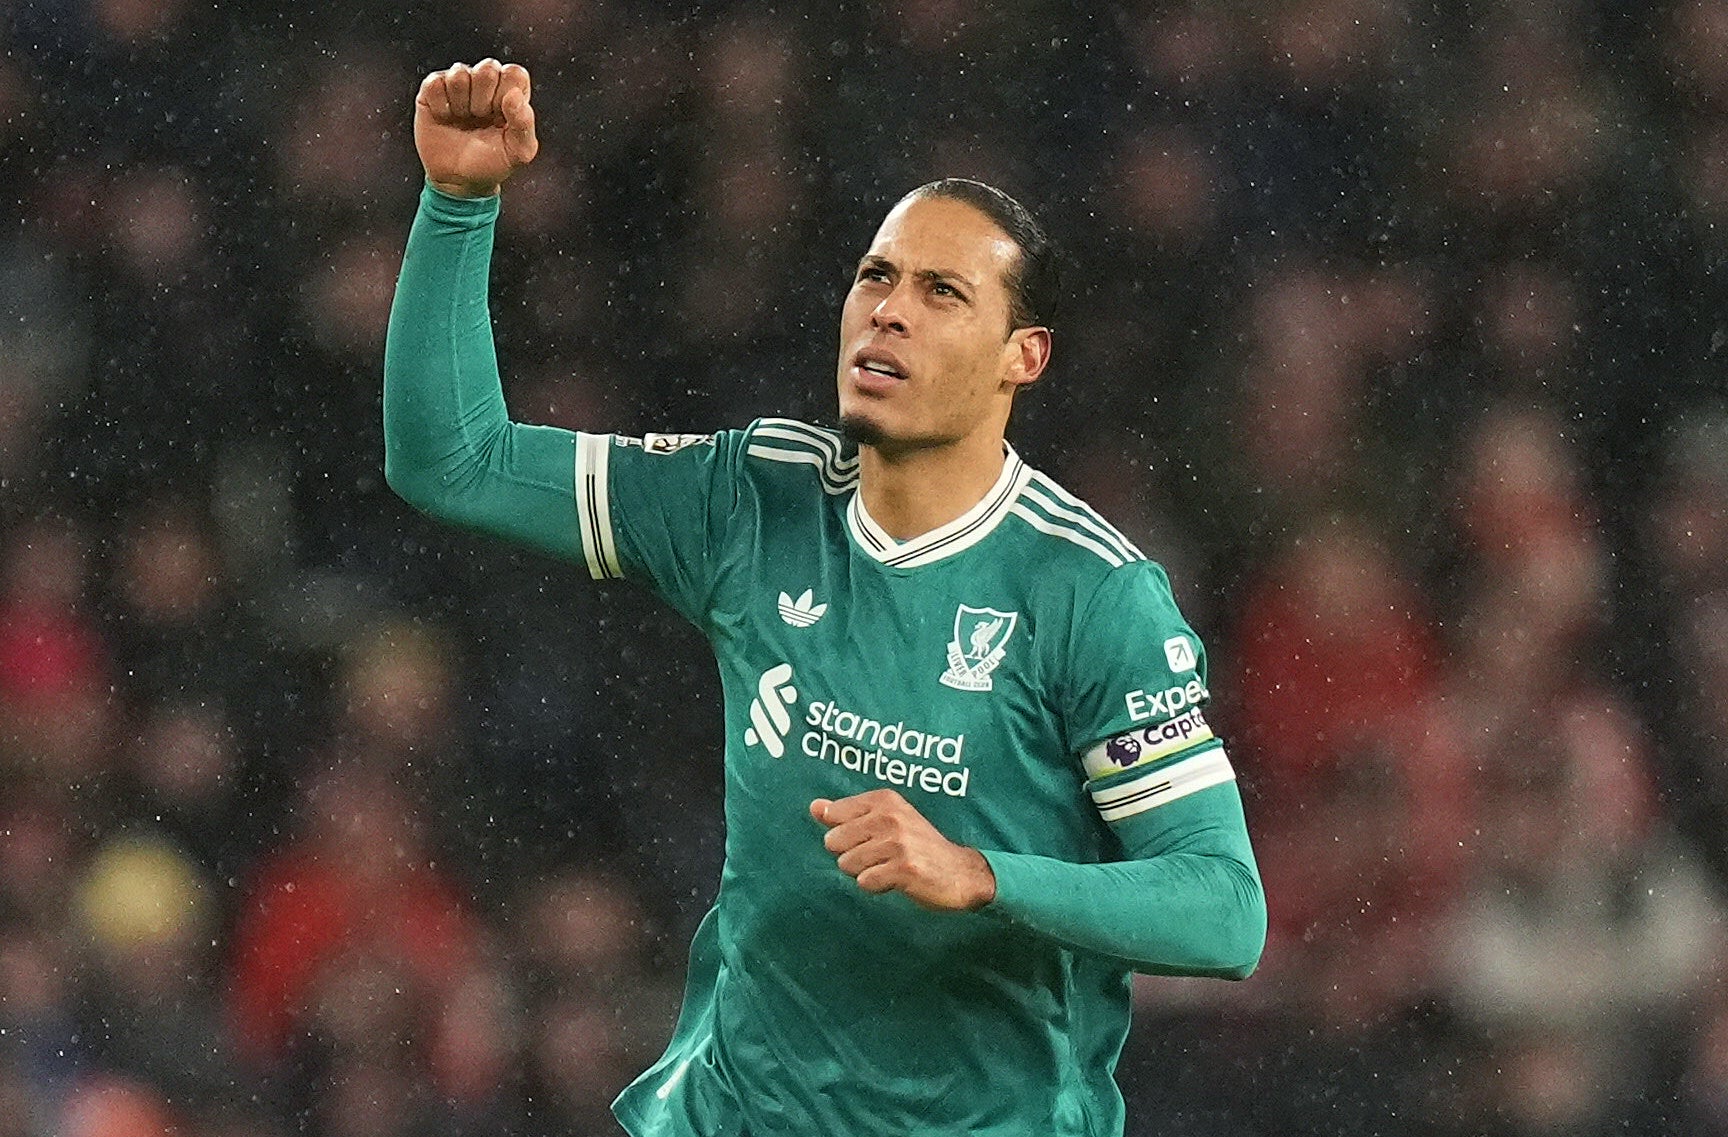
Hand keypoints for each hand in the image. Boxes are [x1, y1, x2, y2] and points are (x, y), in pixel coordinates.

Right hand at [413, 59, 538, 197]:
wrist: (459, 180)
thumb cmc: (493, 163)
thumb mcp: (518, 152)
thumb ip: (524, 124)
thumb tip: (514, 94)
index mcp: (511, 92)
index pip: (515, 73)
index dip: (507, 95)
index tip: (502, 118)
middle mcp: (486, 82)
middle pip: (488, 68)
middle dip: (484, 100)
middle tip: (481, 119)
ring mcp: (459, 83)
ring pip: (460, 73)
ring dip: (461, 103)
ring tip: (463, 120)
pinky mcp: (433, 88)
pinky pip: (435, 83)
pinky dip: (440, 105)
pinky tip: (445, 117)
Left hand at [810, 789, 996, 911]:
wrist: (961, 871)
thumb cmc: (918, 845)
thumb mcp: (886, 820)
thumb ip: (847, 813)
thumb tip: (814, 806)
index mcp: (884, 799)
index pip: (834, 814)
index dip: (844, 834)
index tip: (868, 837)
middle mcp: (890, 816)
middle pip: (835, 842)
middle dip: (851, 855)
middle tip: (880, 856)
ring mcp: (897, 842)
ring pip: (847, 864)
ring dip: (865, 872)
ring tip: (889, 867)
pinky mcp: (903, 868)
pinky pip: (865, 882)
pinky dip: (876, 886)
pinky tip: (896, 880)